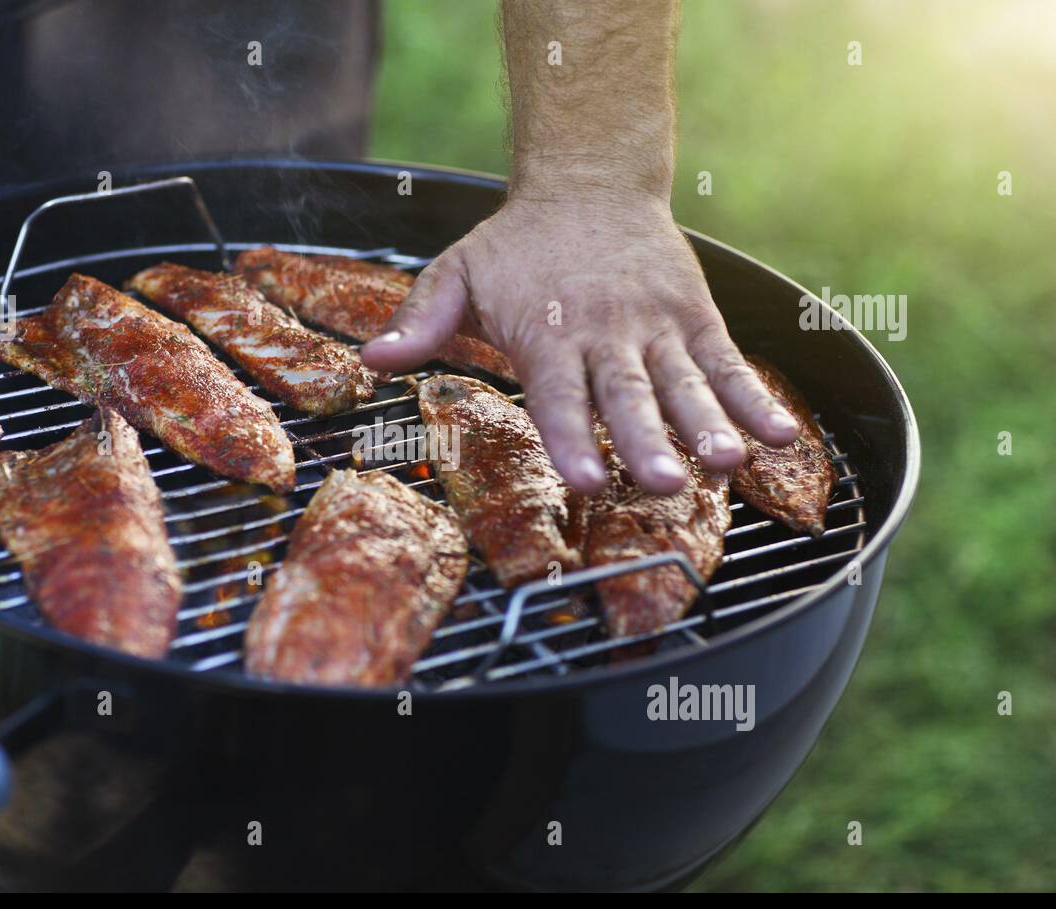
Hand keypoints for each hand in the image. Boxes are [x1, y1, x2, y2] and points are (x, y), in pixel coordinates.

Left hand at [360, 191, 800, 493]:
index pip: (558, 394)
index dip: (571, 437)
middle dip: (646, 442)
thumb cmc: (517, 245)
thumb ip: (421, 321)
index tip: (586, 480)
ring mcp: (656, 326)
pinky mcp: (694, 318)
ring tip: (730, 462)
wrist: (590, 181)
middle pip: (627, 395)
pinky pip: (727, 362)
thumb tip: (372, 362)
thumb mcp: (457, 273)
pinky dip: (754, 398)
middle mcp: (606, 333)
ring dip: (708, 424)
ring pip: (685, 382)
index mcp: (546, 332)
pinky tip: (779, 436)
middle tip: (666, 483)